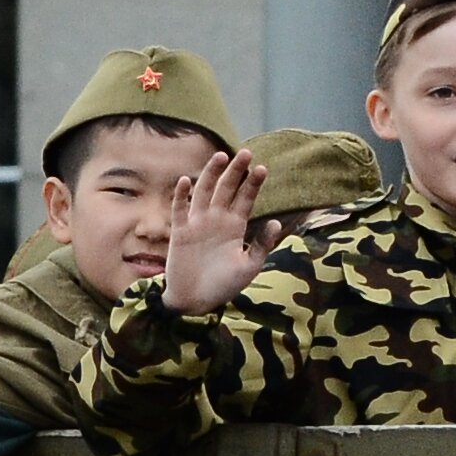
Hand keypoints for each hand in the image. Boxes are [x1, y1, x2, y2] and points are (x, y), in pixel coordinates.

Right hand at [156, 149, 271, 314]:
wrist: (196, 303)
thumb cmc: (223, 286)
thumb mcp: (249, 267)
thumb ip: (261, 245)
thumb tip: (277, 222)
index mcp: (235, 227)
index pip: (245, 199)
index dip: (253, 184)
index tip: (262, 168)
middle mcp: (217, 220)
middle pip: (227, 189)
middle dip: (236, 171)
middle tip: (246, 153)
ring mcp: (197, 224)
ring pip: (204, 193)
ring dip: (211, 175)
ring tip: (220, 156)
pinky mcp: (180, 233)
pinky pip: (179, 210)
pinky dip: (181, 196)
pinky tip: (185, 181)